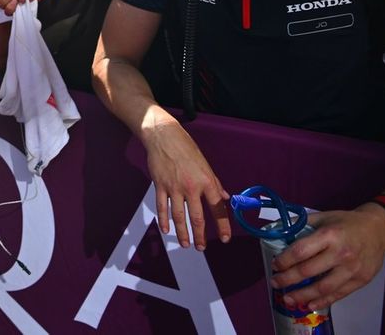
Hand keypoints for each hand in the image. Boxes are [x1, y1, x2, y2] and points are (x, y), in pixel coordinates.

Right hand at [142, 115, 230, 250]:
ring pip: (179, 216)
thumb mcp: (205, 165)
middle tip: (201, 247)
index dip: (222, 225)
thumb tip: (224, 197)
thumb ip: (215, 183)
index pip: (217, 208)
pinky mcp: (160, 186)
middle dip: (200, 235)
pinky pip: (162, 207)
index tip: (224, 238)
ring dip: (182, 232)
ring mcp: (174, 187)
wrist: (164, 137)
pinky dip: (164, 220)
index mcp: (206, 181)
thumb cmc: (186, 148)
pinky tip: (166, 229)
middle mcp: (191, 187)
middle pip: (197, 217)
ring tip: (185, 243)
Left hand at [270, 204, 384, 310]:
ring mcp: (352, 269)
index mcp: (329, 235)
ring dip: (302, 295)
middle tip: (274, 282)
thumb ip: (301, 224)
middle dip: (287, 279)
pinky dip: (323, 301)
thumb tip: (276, 231)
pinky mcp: (361, 280)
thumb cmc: (346, 222)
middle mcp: (341, 253)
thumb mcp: (323, 217)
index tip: (275, 265)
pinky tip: (309, 304)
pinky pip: (339, 294)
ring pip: (323, 287)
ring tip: (288, 299)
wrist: (378, 229)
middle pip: (308, 271)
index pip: (301, 251)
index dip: (284, 260)